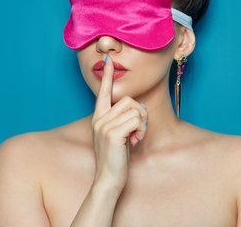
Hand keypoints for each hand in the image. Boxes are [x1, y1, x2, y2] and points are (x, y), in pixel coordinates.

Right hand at [90, 55, 147, 191]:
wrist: (109, 178)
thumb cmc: (116, 157)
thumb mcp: (118, 134)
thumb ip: (123, 119)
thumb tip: (140, 106)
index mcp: (98, 117)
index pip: (103, 92)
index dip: (107, 76)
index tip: (108, 61)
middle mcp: (99, 119)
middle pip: (129, 100)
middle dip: (140, 115)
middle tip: (137, 132)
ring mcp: (104, 125)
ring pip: (135, 109)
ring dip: (141, 124)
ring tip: (134, 138)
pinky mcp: (113, 133)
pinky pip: (137, 120)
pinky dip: (141, 131)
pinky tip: (134, 142)